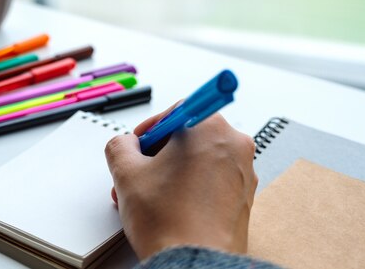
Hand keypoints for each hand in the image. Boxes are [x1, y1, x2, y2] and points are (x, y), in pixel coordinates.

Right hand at [105, 106, 257, 260]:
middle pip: (188, 136)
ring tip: (148, 195)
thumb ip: (120, 145)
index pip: (176, 112)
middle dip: (158, 154)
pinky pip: (212, 180)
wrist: (194, 265)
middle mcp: (234, 145)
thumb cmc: (170, 221)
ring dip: (170, 172)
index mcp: (210, 128)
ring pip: (199, 160)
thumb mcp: (126, 173)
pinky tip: (169, 206)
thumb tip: (125, 144)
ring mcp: (243, 173)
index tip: (139, 143)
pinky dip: (190, 187)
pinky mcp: (244, 198)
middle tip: (139, 172)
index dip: (150, 128)